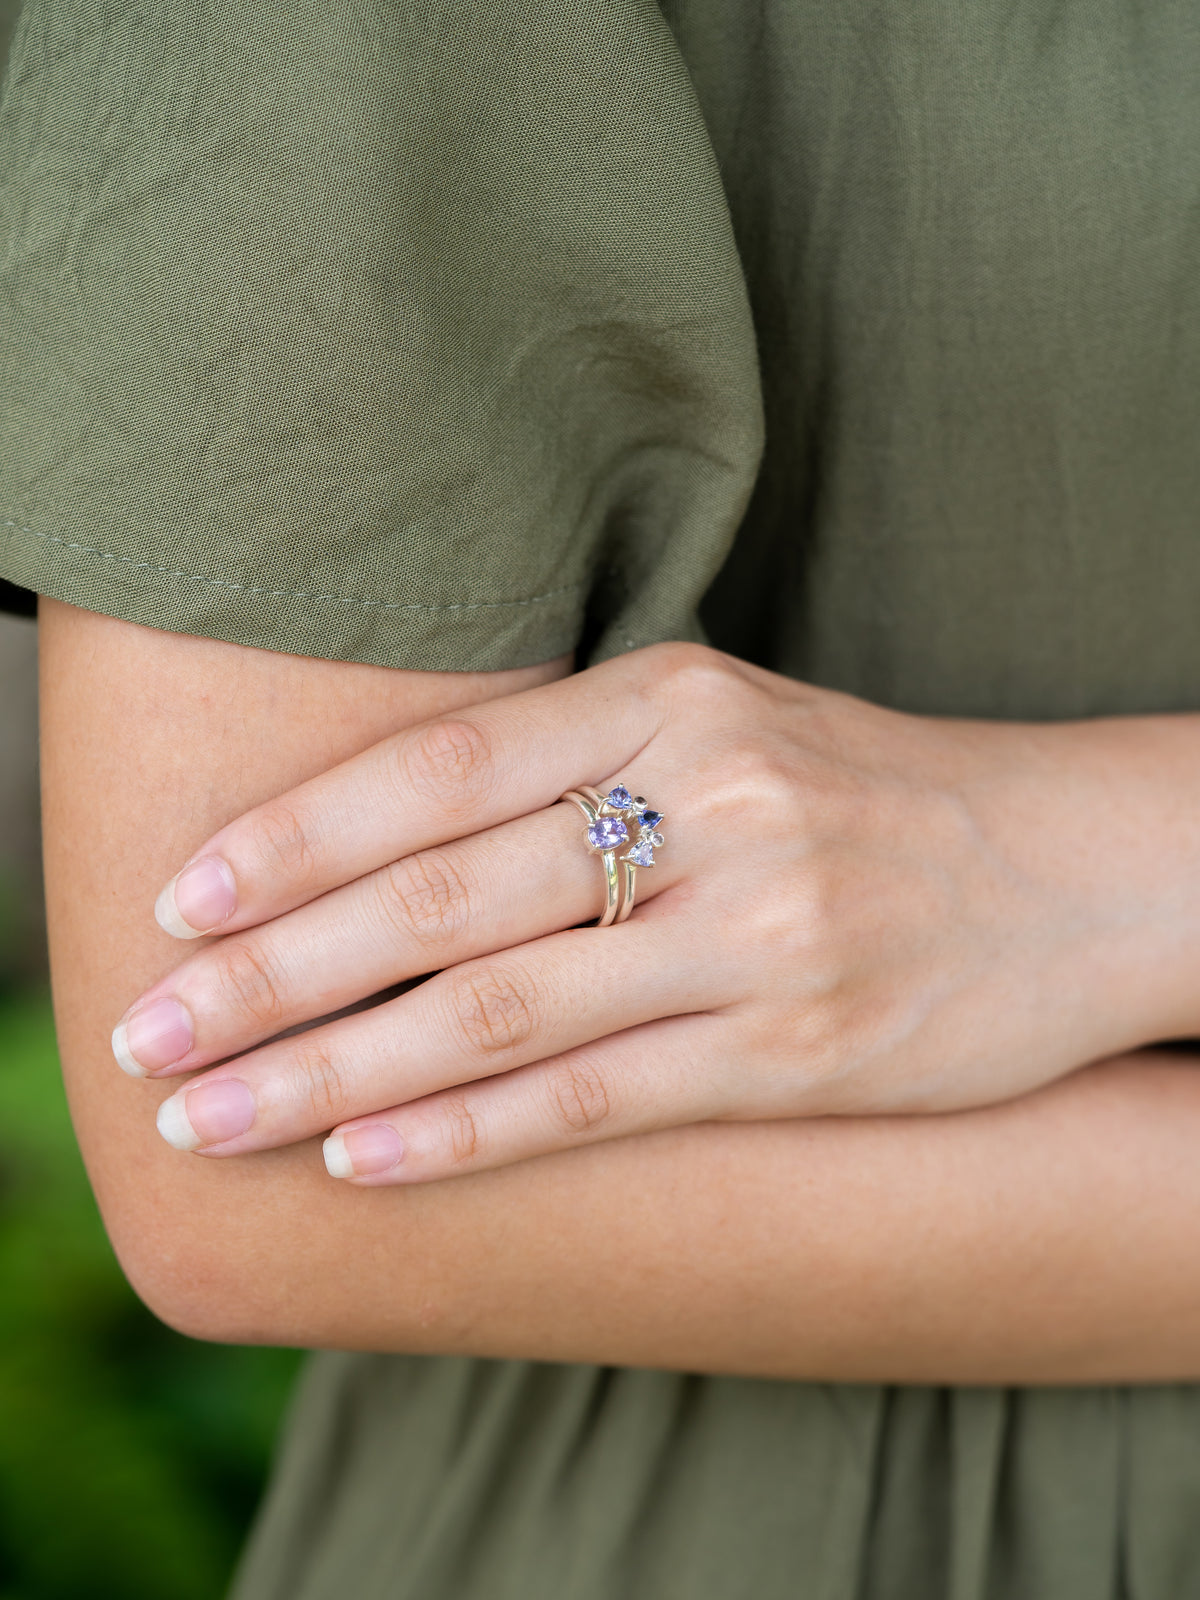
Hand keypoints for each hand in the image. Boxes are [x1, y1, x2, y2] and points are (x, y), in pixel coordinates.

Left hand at [111, 643, 1189, 1182]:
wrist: (1078, 866)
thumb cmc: (867, 791)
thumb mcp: (726, 723)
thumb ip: (572, 760)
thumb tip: (380, 833)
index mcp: (674, 695)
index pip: (442, 764)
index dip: (297, 836)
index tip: (181, 899)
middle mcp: (712, 800)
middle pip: (442, 894)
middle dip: (272, 972)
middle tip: (148, 1032)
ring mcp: (762, 929)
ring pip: (500, 1010)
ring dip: (334, 1072)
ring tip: (212, 1116)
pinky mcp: (802, 1049)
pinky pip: (599, 1098)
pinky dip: (467, 1135)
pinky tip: (363, 1160)